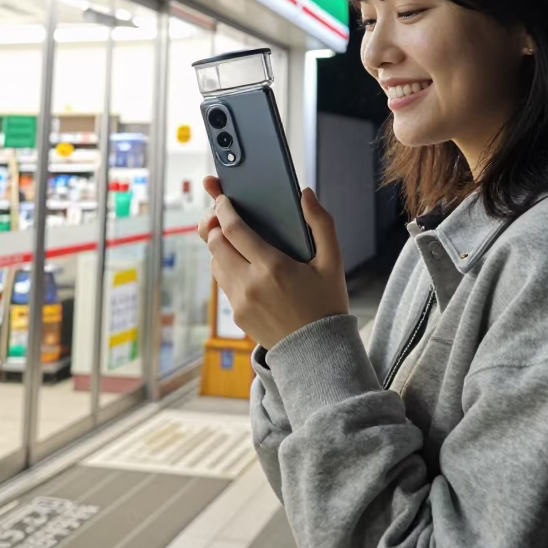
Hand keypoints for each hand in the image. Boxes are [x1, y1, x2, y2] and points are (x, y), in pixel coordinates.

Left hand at [198, 176, 349, 348]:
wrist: (319, 353)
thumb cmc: (327, 303)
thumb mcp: (332, 261)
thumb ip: (321, 223)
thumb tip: (305, 194)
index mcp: (272, 267)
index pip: (233, 229)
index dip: (224, 209)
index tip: (222, 198)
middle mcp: (250, 284)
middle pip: (215, 244)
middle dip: (216, 226)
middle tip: (222, 215)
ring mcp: (240, 302)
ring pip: (215, 264)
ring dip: (220, 248)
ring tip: (234, 240)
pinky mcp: (237, 316)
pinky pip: (224, 284)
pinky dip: (228, 269)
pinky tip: (244, 265)